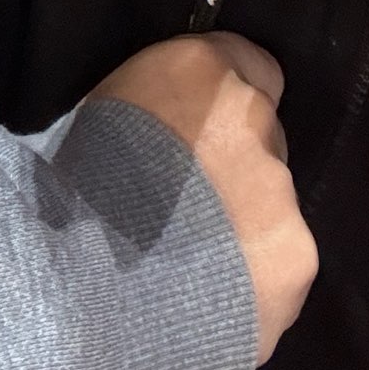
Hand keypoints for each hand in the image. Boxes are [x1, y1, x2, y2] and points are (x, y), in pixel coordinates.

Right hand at [94, 31, 316, 360]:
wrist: (86, 282)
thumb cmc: (72, 187)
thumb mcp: (100, 116)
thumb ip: (154, 110)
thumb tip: (169, 131)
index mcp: (200, 69)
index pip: (250, 66)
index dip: (225, 107)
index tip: (200, 138)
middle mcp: (254, 119)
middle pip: (262, 144)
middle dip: (231, 172)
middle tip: (182, 211)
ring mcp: (283, 192)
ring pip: (274, 207)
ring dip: (242, 229)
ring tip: (187, 267)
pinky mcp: (297, 259)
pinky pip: (280, 267)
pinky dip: (252, 284)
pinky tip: (207, 303)